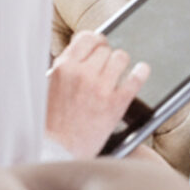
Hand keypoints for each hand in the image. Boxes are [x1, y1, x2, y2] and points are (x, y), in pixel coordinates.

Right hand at [45, 31, 145, 155]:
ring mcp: (100, 87)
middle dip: (106, 57)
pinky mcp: (116, 103)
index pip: (87, 37)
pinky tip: (142, 71)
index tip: (98, 46)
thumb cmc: (49, 123)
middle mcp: (82, 73)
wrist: (54, 152)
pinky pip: (136, 78)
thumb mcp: (47, 87)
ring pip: (121, 57)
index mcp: (63, 67)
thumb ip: (64, 68)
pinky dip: (141, 72)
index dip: (95, 41)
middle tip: (104, 67)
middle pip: (105, 48)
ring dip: (120, 64)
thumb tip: (81, 50)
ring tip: (118, 72)